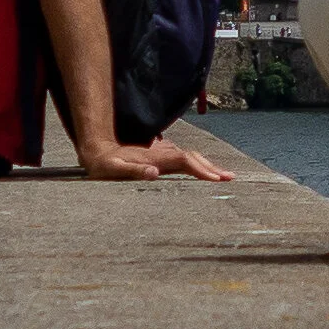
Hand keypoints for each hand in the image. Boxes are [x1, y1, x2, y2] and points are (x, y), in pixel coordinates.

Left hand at [77, 139, 233, 181]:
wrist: (98, 149)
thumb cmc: (103, 164)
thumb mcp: (112, 170)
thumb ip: (131, 171)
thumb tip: (154, 173)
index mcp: (156, 157)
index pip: (185, 161)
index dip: (201, 169)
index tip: (215, 179)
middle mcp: (163, 154)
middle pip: (194, 158)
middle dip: (212, 168)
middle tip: (230, 178)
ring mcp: (163, 154)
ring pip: (191, 158)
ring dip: (208, 167)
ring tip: (224, 176)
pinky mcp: (161, 157)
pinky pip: (185, 161)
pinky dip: (198, 166)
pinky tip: (205, 172)